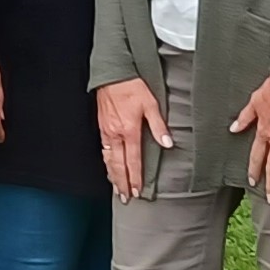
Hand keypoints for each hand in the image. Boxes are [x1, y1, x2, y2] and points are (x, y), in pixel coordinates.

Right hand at [96, 78, 172, 202]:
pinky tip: (109, 166)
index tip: (137, 190)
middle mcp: (116, 134)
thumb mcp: (151, 103)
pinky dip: (106, 162)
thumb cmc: (132, 86)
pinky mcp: (102, 125)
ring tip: (116, 188)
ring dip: (112, 175)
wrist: (112, 72)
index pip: (133, 160)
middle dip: (122, 183)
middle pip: (118, 165)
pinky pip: (103, 149)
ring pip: (108, 159)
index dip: (135, 177)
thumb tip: (167, 144)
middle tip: (125, 198)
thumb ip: (158, 126)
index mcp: (129, 130)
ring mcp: (106, 130)